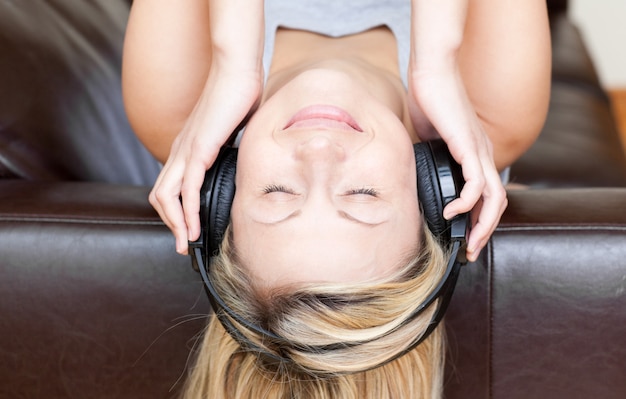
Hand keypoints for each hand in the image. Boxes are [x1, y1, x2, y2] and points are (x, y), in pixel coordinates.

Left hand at [150, 66, 261, 254]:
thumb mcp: (234, 131)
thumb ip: (232, 150)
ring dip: (175, 225)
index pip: (170, 186)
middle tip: (183, 246)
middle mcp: (180, 150)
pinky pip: (187, 188)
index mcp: (187, 147)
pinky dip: (188, 212)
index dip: (175, 211)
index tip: (188, 229)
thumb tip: (243, 164)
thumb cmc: (239, 95)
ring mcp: (186, 150)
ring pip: (167, 197)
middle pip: (160, 196)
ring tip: (186, 244)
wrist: (237, 70)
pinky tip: (194, 228)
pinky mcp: (198, 149)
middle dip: (169, 225)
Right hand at [408, 67, 506, 261]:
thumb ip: (430, 159)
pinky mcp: (468, 146)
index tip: (467, 238)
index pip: (489, 194)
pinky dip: (466, 203)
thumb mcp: (429, 140)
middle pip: (499, 203)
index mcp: (475, 154)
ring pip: (494, 198)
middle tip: (472, 252)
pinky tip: (451, 212)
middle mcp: (483, 154)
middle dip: (486, 232)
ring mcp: (478, 150)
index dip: (481, 219)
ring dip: (483, 226)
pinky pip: (476, 183)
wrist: (431, 72)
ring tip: (468, 242)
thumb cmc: (429, 100)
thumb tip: (416, 177)